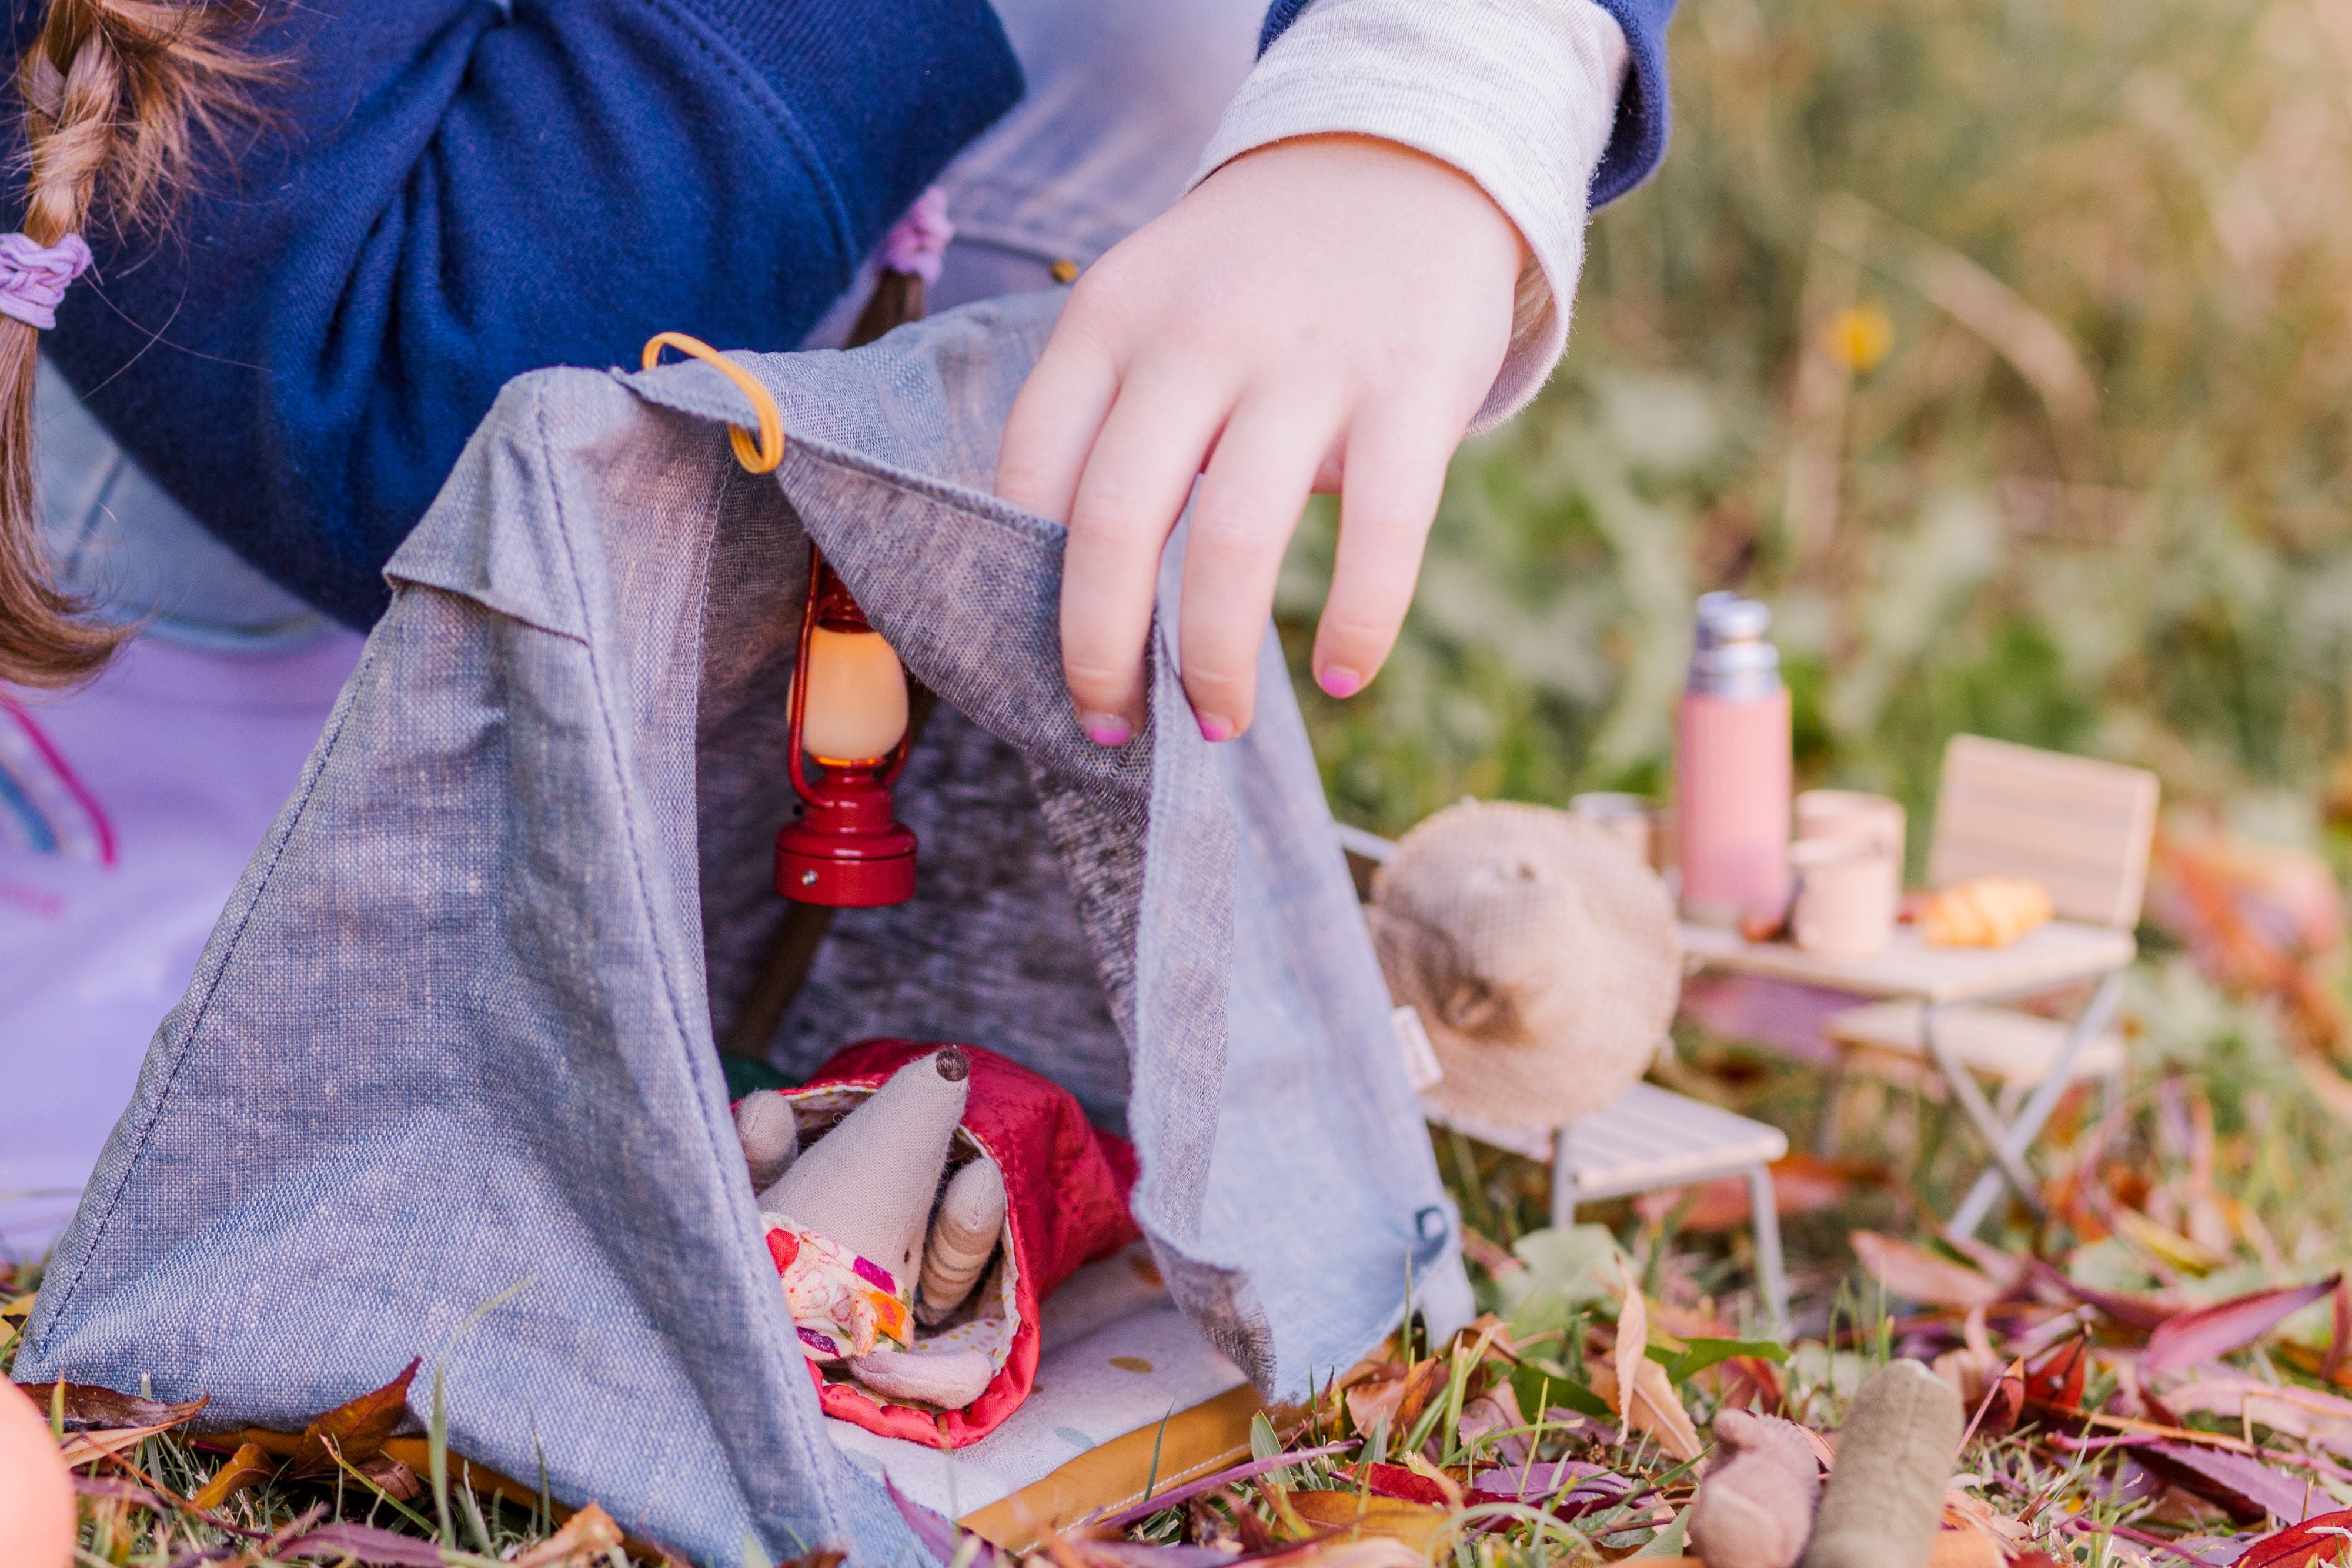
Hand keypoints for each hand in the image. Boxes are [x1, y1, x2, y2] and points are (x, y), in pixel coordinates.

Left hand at [994, 133, 1525, 744]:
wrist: (1403, 162)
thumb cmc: (1253, 282)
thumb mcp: (1151, 310)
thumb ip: (1106, 422)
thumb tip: (1072, 600)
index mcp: (1109, 319)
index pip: (1030, 472)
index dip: (1019, 587)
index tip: (1033, 663)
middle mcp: (1195, 335)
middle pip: (1112, 520)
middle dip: (1099, 651)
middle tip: (1109, 725)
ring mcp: (1307, 359)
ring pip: (1235, 542)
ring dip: (1215, 663)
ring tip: (1213, 724)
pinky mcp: (1413, 386)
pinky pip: (1381, 531)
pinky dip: (1359, 621)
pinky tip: (1342, 675)